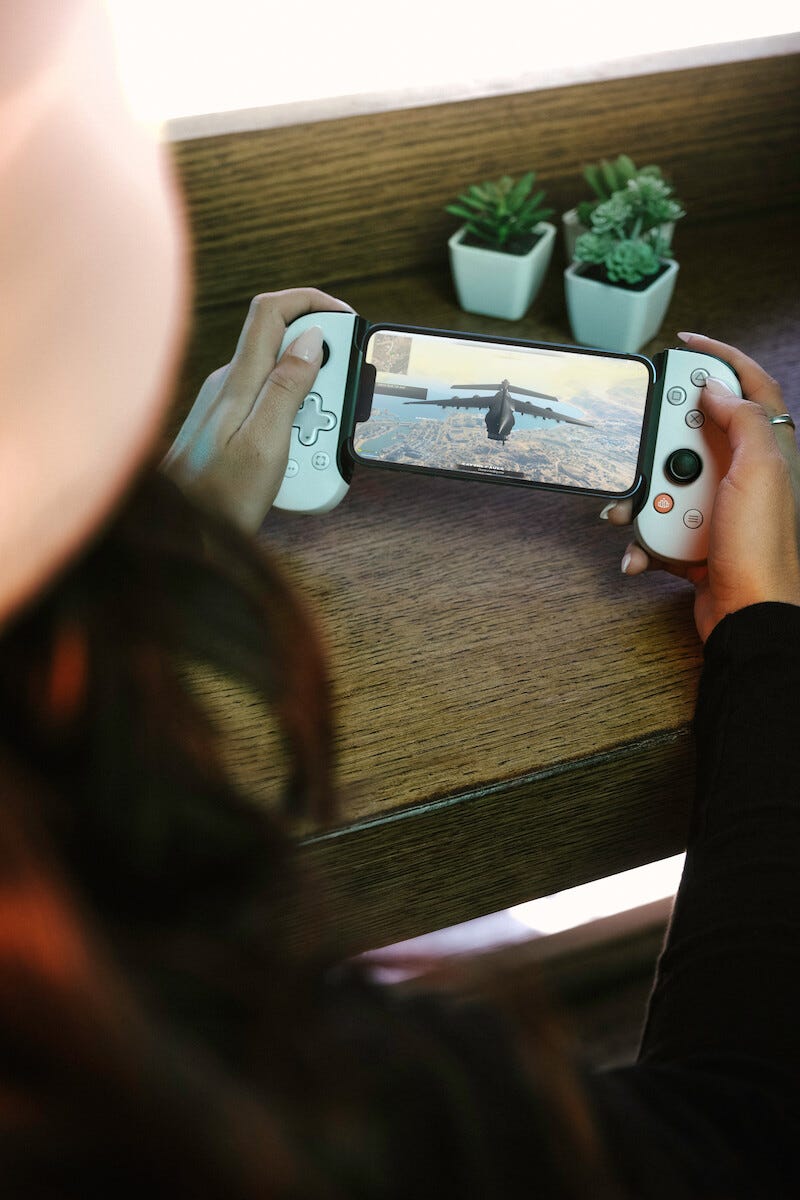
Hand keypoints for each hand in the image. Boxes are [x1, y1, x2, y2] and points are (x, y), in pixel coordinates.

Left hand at [162, 288, 352, 531]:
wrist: (181, 532)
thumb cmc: (219, 498)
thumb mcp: (265, 445)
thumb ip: (287, 388)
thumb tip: (311, 338)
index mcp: (239, 380)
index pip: (271, 311)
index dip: (311, 302)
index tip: (344, 320)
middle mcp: (230, 383)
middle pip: (282, 345)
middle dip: (321, 367)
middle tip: (338, 404)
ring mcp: (227, 404)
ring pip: (281, 380)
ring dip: (312, 402)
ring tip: (318, 441)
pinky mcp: (230, 426)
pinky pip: (271, 408)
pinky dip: (296, 422)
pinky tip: (300, 455)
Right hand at [603, 334, 799, 641]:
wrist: (749, 617)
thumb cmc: (760, 550)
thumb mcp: (759, 473)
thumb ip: (741, 420)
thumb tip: (715, 386)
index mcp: (766, 450)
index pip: (748, 385)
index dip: (719, 357)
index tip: (685, 344)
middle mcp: (743, 475)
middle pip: (692, 433)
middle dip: (659, 442)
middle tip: (645, 445)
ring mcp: (717, 508)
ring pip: (666, 482)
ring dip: (641, 499)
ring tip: (632, 513)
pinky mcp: (695, 540)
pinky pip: (658, 527)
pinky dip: (643, 541)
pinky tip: (641, 551)